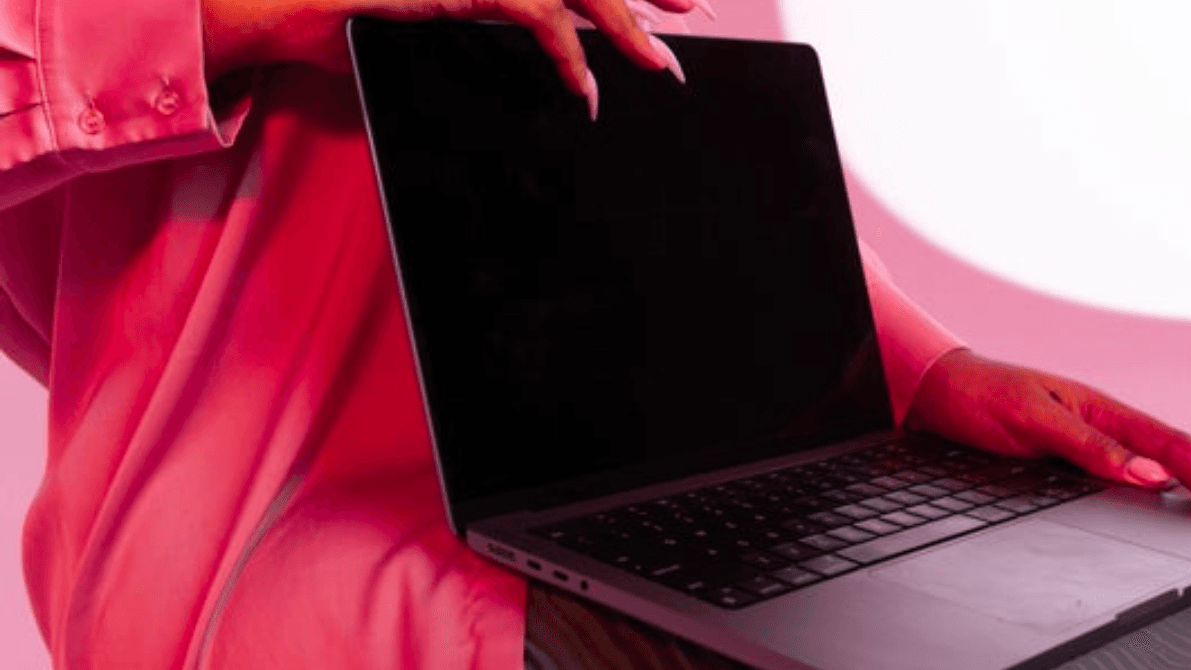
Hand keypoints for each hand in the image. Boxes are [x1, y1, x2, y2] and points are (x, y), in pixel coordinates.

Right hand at [201, 0, 706, 116]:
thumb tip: (513, 62)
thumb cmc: (346, 19)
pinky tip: (585, 90)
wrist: (283, 6)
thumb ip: (474, 33)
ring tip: (661, 62)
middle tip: (691, 7)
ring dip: (621, 25)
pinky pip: (530, 14)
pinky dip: (565, 54)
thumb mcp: (427, 25)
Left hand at [905, 348, 1190, 493]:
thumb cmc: (980, 394)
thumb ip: (1088, 447)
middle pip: (1163, 461)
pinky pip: (1104, 486)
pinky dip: (1132, 497)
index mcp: (1099, 410)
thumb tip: (1149, 475)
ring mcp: (1078, 449)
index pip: (1169, 443)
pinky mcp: (1057, 468)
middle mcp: (1095, 430)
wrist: (932, 396)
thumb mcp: (1034, 418)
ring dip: (1169, 492)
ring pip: (1136, 476)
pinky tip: (1144, 512)